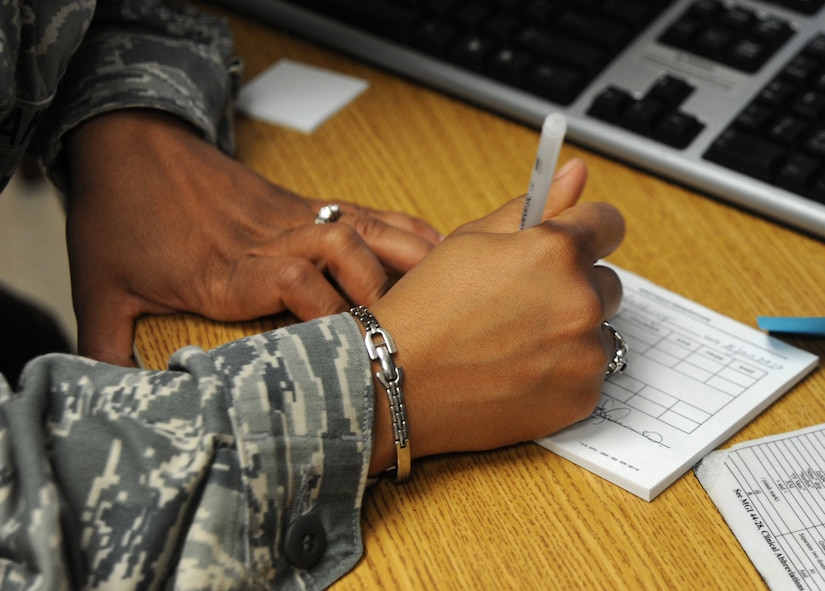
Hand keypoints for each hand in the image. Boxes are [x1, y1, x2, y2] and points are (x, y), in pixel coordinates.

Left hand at [66, 110, 441, 365]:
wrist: (130, 143)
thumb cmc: (119, 213)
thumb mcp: (99, 284)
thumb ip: (105, 343)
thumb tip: (109, 399)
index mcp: (226, 267)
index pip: (293, 284)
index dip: (328, 318)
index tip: (352, 357)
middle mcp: (269, 238)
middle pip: (341, 254)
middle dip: (381, 295)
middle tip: (408, 334)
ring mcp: (292, 215)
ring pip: (361, 228)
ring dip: (405, 257)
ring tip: (445, 288)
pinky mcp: (302, 202)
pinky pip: (362, 211)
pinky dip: (402, 227)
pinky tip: (430, 245)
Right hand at [367, 159, 624, 472]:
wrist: (396, 383)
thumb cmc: (425, 310)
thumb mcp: (471, 242)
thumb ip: (534, 206)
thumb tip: (577, 172)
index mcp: (556, 251)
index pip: (608, 223)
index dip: (586, 230)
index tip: (575, 243)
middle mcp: (581, 301)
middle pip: (607, 282)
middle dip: (574, 287)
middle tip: (522, 304)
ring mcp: (584, 355)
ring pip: (599, 332)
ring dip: (571, 332)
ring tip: (514, 343)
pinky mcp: (581, 398)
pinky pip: (588, 374)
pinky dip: (562, 373)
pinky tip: (517, 372)